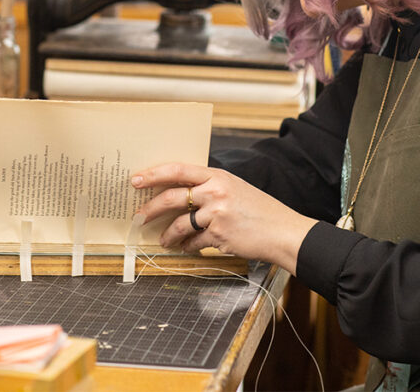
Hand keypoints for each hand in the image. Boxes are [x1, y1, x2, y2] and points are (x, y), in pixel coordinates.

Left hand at [132, 163, 316, 273]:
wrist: (283, 231)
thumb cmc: (259, 210)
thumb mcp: (234, 188)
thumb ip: (209, 188)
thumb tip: (179, 195)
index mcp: (217, 175)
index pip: (177, 170)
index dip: (153, 174)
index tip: (136, 180)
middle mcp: (215, 191)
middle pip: (172, 197)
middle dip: (150, 209)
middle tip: (138, 217)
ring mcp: (216, 213)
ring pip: (179, 224)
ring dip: (168, 235)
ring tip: (164, 241)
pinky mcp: (218, 235)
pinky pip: (193, 242)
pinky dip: (188, 247)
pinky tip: (187, 248)